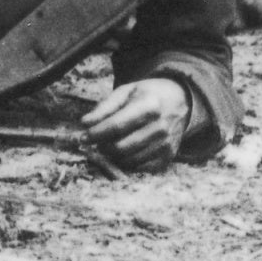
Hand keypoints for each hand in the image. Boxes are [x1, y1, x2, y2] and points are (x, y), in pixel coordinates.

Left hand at [78, 77, 195, 171]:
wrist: (179, 101)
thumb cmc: (146, 95)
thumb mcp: (125, 92)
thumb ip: (104, 108)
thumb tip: (85, 123)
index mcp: (149, 106)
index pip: (116, 126)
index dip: (96, 133)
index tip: (83, 137)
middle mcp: (160, 128)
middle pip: (121, 147)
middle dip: (102, 147)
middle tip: (96, 141)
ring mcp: (166, 144)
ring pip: (129, 160)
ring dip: (113, 157)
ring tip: (108, 145)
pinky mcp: (168, 157)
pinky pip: (141, 169)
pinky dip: (127, 163)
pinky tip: (123, 152)